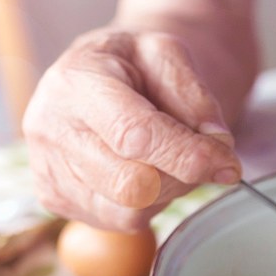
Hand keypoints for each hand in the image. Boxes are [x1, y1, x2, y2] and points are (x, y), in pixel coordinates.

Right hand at [23, 28, 241, 230]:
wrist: (96, 75)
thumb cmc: (133, 64)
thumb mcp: (168, 53)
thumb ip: (196, 95)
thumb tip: (219, 145)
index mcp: (75, 81)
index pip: (136, 135)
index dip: (188, 155)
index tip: (228, 163)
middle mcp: (49, 128)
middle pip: (133, 184)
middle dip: (182, 176)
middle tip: (203, 156)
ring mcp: (46, 168)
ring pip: (128, 211)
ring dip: (167, 193)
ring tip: (169, 159)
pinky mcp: (54, 197)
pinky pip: (117, 222)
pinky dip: (147, 204)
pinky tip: (145, 171)